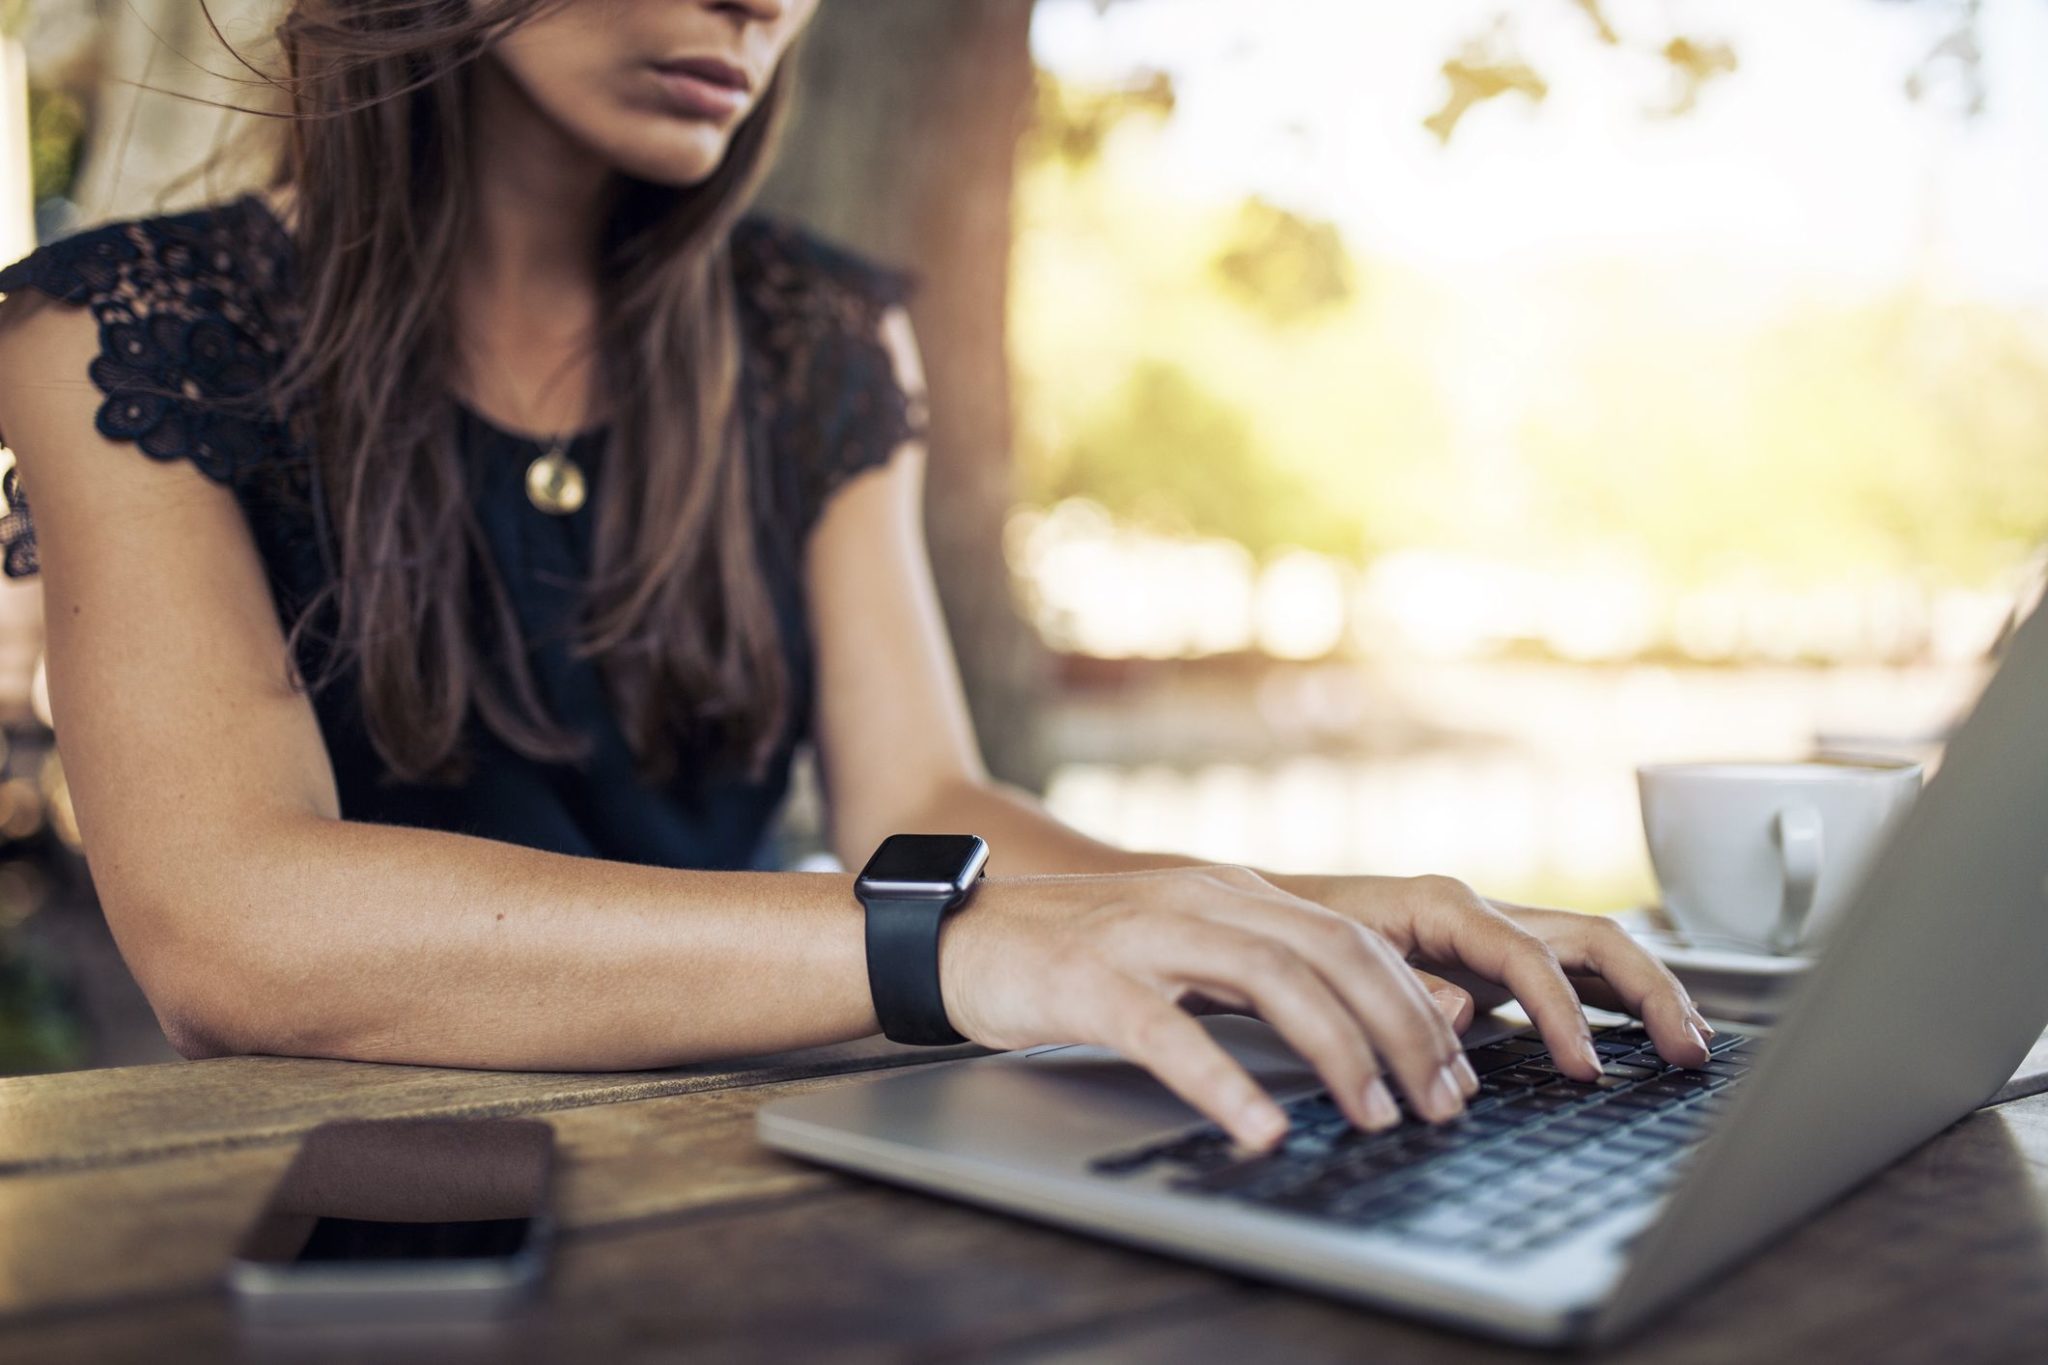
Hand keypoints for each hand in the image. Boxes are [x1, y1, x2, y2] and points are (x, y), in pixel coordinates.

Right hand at [938, 866, 1479, 1150]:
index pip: (1353, 941)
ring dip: (1339, 1051)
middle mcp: (1203, 901)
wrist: (958, 936)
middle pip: (1333, 954)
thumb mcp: (1182, 952)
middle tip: (1440, 1104)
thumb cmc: (1074, 958)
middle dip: (1403, 1030)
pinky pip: (1170, 1033)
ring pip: (1273, 980)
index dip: (1416, 1006)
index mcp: (1233, 895)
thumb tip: (1353, 1033)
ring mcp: (1146, 935)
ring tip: (1375, 1116)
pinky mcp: (1091, 981)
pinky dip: (1225, 1082)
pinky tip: (1260, 1128)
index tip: (1454, 1073)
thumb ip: (1257, 979)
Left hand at [1284, 874, 1713, 1077]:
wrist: (1260, 910)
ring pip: (1595, 949)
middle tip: (1687, 1051)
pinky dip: (1616, 998)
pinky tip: (1647, 1033)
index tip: (1586, 1071)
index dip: (1564, 1014)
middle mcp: (1479, 911)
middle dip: (1649, 992)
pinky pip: (1573, 968)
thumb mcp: (1337, 961)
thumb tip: (1468, 1014)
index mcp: (1443, 905)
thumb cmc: (1294, 934)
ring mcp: (1491, 931)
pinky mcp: (1492, 956)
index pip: (1529, 956)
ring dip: (1649, 993)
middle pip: (1592, 938)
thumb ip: (1404, 987)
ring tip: (1690, 1045)